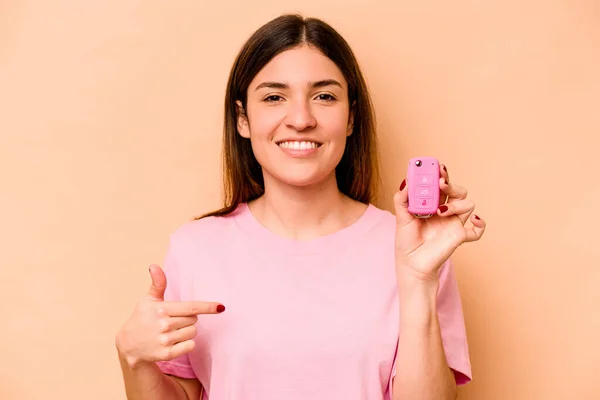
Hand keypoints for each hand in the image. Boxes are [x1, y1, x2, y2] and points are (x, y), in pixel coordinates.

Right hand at [115, 265, 224, 367]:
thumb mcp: (148, 300)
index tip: (221, 307)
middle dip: (187, 319)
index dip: (207, 307)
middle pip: (194, 320)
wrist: (128, 344)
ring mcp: (165, 340)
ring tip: (170, 331)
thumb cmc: (141, 318)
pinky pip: (190, 346)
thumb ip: (157, 284)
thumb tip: (154, 266)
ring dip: (186, 331)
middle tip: (172, 320)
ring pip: (193, 332)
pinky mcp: (167, 354)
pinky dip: (186, 343)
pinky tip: (172, 342)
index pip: (191, 307)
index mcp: (161, 309)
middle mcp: (164, 325)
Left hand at [393, 163, 485, 282]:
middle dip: (450, 184)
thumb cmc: (407, 241)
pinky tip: (473, 221)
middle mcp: (446, 211)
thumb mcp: (401, 217)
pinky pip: (478, 230)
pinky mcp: (460, 236)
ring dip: (456, 204)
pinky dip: (480, 224)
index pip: (441, 184)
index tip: (437, 166)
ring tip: (440, 211)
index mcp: (432, 204)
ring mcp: (454, 223)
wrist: (412, 264)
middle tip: (440, 183)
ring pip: (467, 204)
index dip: (441, 174)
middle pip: (457, 191)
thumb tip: (405, 182)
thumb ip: (402, 199)